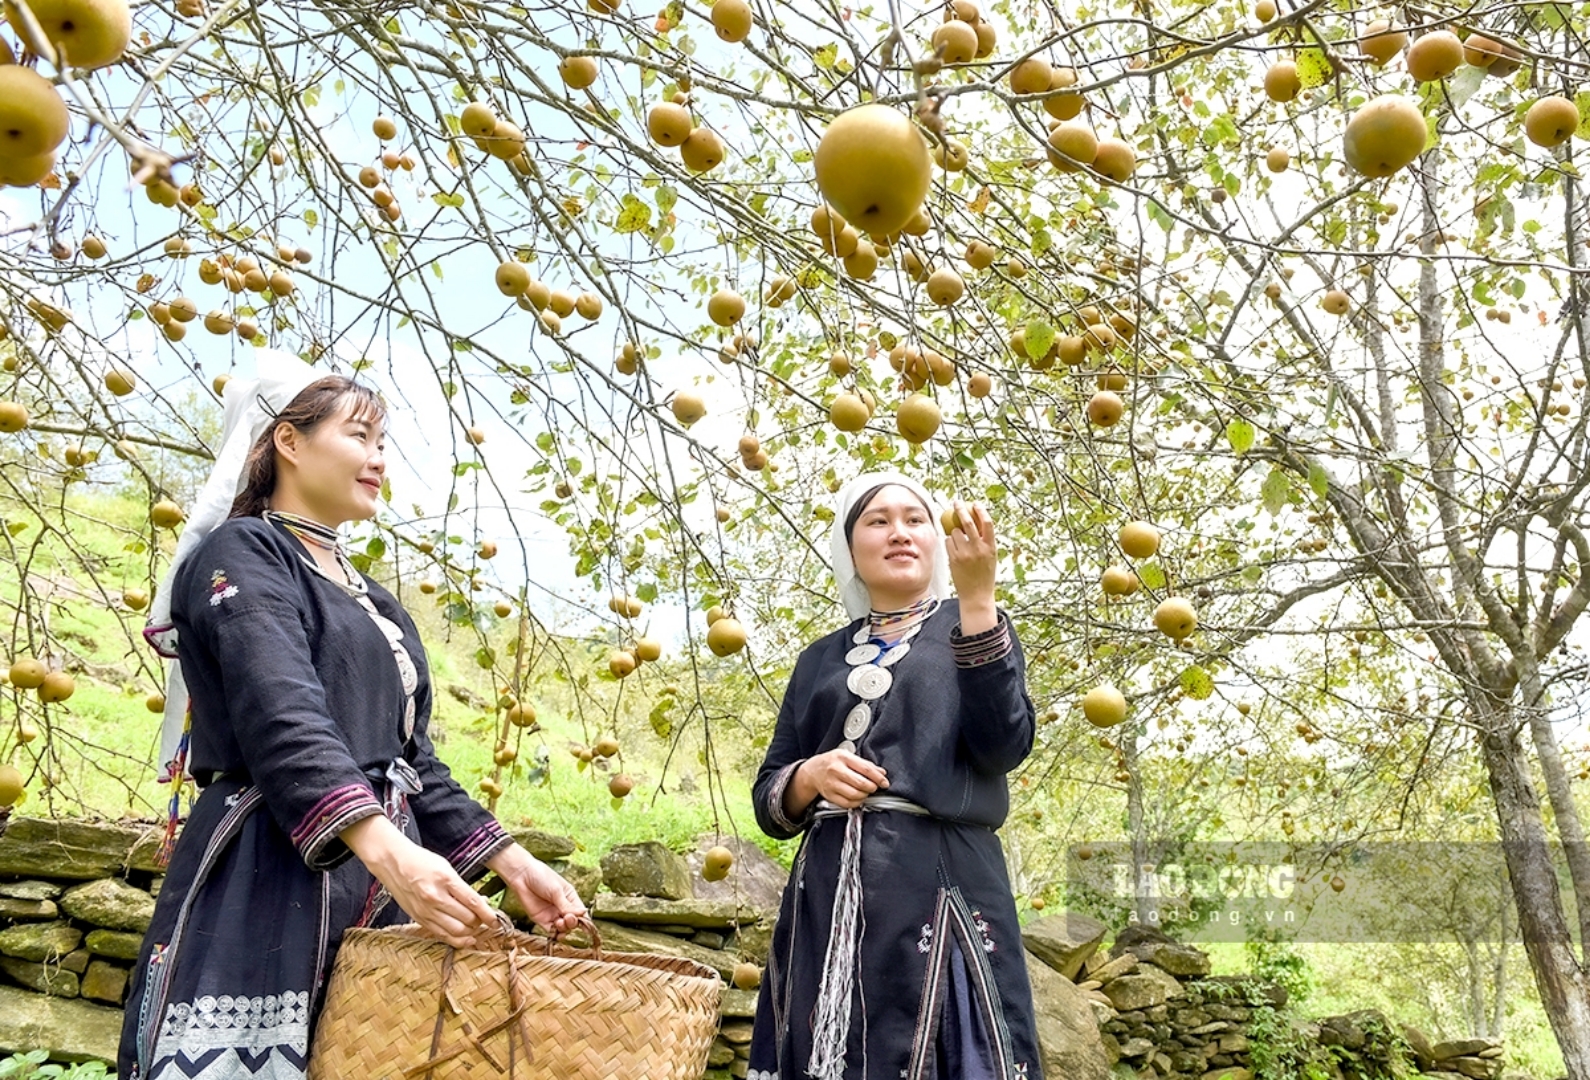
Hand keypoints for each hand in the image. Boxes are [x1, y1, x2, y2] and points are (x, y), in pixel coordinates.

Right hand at [343, 815, 495, 947]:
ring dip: (470, 931)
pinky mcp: (419, 918)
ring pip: (456, 930)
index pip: (473, 902)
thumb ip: (462, 887)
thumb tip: (481, 903)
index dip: (488, 914)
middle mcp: (435, 897)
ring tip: (476, 926)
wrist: (393, 863)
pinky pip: (442, 935)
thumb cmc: (422, 862)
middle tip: (485, 919)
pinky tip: (466, 938)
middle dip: (480, 922)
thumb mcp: (446, 868)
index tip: (496, 920)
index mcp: (445, 879)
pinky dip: (457, 939)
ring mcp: (426, 910)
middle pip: (467, 919)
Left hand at [487, 843, 586, 935]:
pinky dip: (555, 934)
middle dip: (572, 923)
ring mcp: (552, 914)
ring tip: (560, 923)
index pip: (580, 911)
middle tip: (568, 918)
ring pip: (563, 928)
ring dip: (564, 929)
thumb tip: (583, 914)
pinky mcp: (541, 920)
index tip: (586, 926)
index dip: (584, 920)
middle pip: (572, 921)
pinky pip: (551, 931)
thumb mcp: (557, 891)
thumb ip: (567, 905)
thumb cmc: (541, 877)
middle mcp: (562, 907)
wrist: (521, 876)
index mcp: (569, 897)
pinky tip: (556, 932)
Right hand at [796, 749, 888, 809]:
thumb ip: (865, 764)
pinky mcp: (830, 795)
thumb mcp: (847, 756)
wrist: (813, 771)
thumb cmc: (832, 762)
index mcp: (843, 758)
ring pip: (854, 795)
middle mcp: (836, 770)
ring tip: (866, 791)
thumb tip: (881, 773)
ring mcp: (832, 784)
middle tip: (874, 787)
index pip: (865, 769)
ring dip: (864, 795)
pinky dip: (856, 802)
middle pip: (860, 783)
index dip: (878, 778)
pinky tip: (858, 798)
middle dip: (872, 787)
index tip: (884, 782)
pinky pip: (847, 803)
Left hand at [945, 500, 997, 631]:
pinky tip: (954, 550)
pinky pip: (948, 542)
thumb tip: (976, 520)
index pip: (987, 523)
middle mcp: (978, 548)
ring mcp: (965, 553)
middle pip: (968, 522)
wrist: (976, 594)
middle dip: (961, 509)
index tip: (975, 503)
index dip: (980, 510)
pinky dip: (949, 542)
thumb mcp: (990, 556)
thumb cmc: (984, 574)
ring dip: (954, 532)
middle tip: (956, 503)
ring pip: (955, 532)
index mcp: (990, 546)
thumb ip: (985, 540)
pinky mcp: (953, 558)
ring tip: (959, 542)